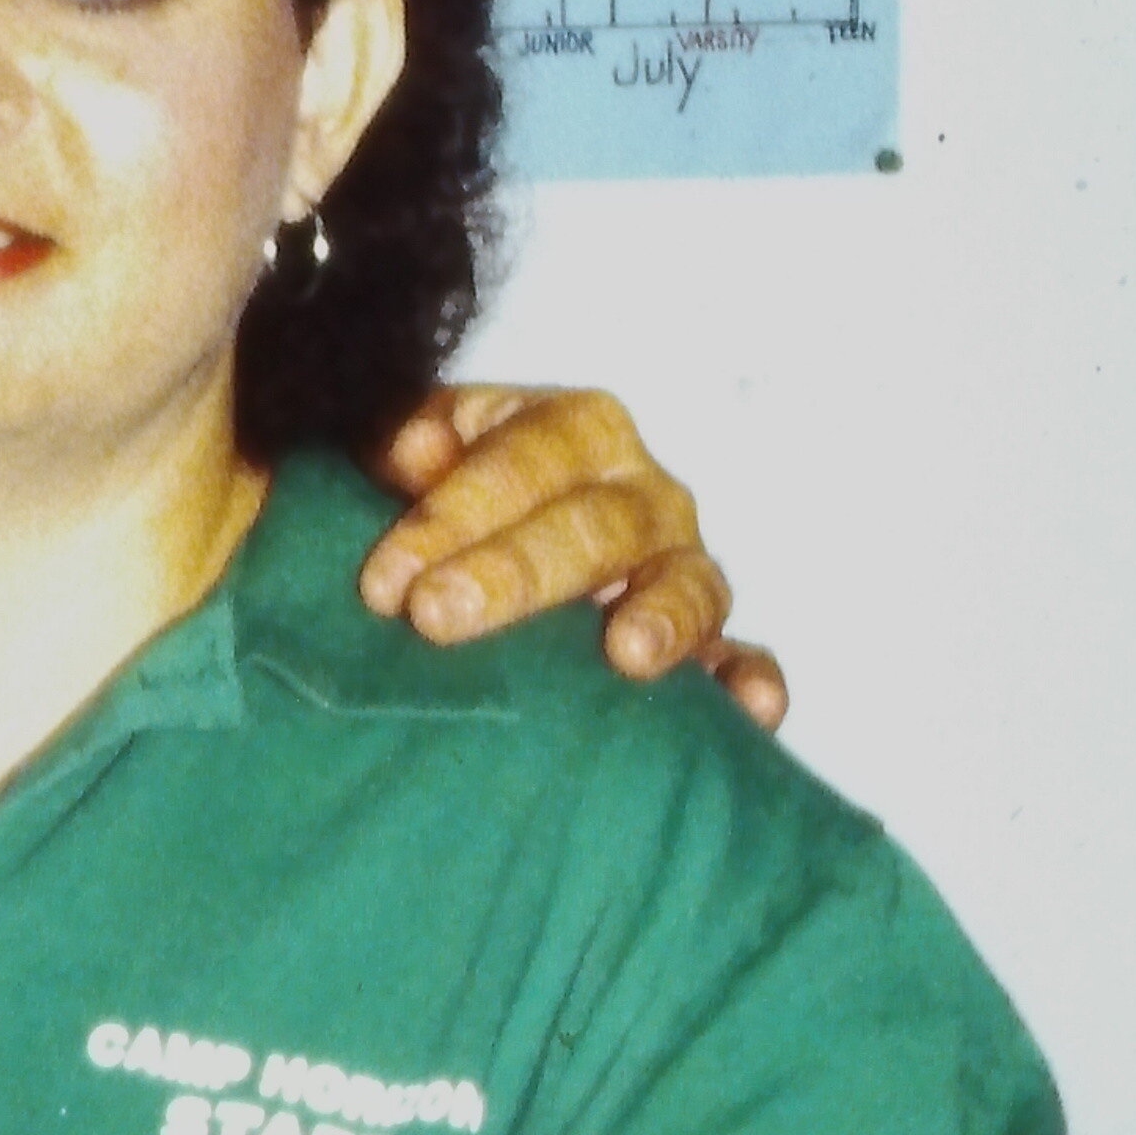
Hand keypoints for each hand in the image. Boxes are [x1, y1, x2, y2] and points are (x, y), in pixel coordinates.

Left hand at [361, 386, 784, 726]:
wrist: (474, 551)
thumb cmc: (441, 500)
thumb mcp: (412, 452)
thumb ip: (407, 440)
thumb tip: (415, 445)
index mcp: (576, 430)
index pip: (526, 459)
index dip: (454, 514)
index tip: (386, 580)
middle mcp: (642, 494)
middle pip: (595, 525)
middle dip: (516, 572)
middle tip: (437, 617)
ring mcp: (681, 567)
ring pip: (688, 584)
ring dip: (663, 616)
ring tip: (628, 655)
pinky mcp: (705, 640)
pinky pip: (740, 656)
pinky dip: (749, 678)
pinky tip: (749, 704)